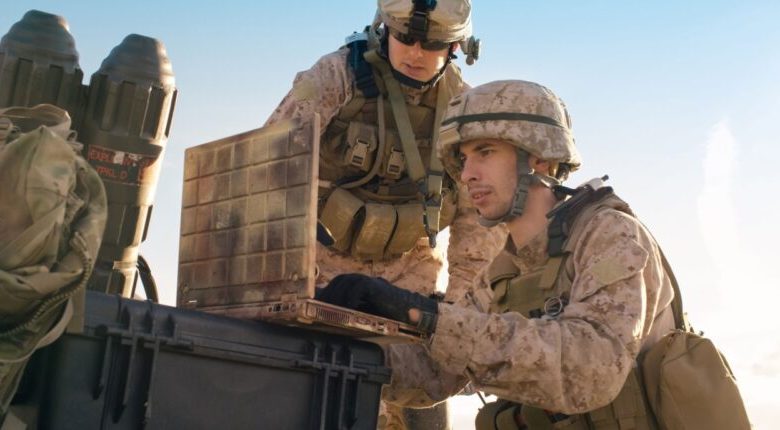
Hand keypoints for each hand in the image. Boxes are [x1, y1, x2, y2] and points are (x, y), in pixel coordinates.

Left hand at [315, 274, 438, 332]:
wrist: (408, 313)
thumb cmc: (386, 316)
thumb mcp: (362, 314)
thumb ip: (348, 312)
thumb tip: (328, 318)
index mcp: (356, 285)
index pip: (336, 285)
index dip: (324, 292)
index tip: (313, 303)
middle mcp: (360, 280)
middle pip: (338, 282)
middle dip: (328, 295)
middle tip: (319, 309)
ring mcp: (368, 281)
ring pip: (346, 283)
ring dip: (336, 297)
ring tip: (330, 311)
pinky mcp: (375, 285)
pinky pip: (358, 288)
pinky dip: (351, 298)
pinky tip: (347, 309)